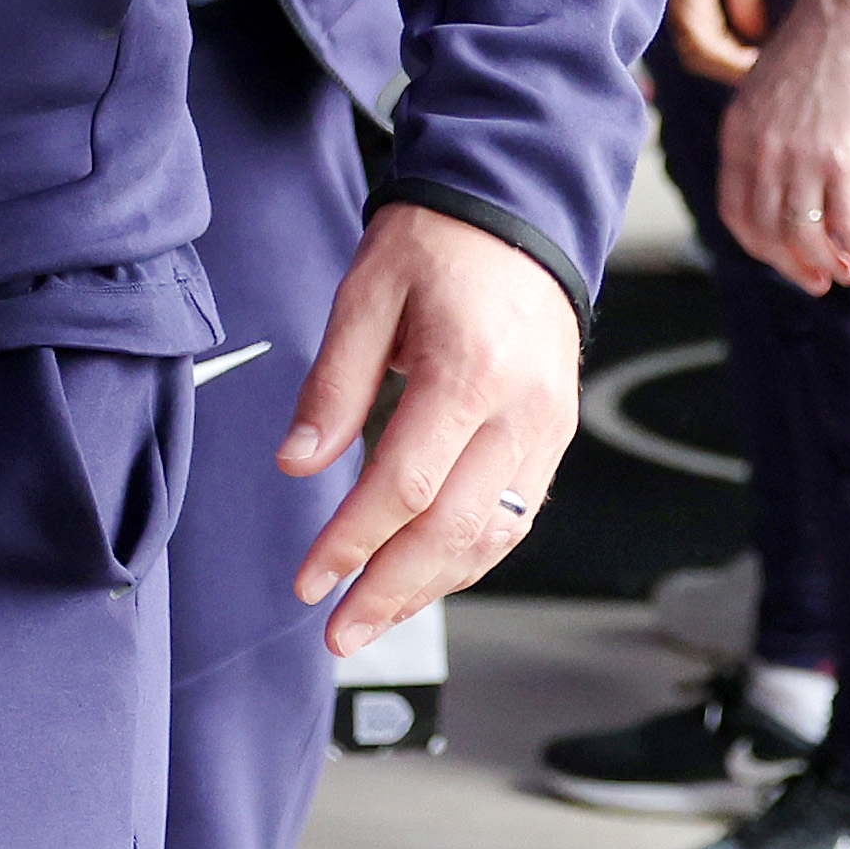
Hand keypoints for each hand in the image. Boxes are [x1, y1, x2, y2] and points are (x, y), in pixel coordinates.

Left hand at [280, 200, 579, 654]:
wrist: (517, 217)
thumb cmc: (437, 245)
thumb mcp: (363, 295)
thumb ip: (330, 385)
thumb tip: (296, 464)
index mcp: (468, 373)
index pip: (407, 486)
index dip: (353, 542)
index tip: (311, 579)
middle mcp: (520, 412)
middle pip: (455, 530)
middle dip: (391, 591)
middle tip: (338, 632)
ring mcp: (547, 430)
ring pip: (493, 536)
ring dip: (431, 589)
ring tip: (373, 620)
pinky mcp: (554, 438)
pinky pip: (514, 516)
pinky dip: (468, 558)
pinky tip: (426, 579)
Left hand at [716, 0, 849, 291]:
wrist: (847, 14)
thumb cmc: (817, 54)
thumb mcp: (768, 98)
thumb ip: (767, 140)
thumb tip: (785, 188)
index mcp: (737, 136)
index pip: (735, 212)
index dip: (760, 247)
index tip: (784, 261)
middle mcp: (761, 151)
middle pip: (768, 231)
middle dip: (794, 265)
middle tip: (819, 281)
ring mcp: (800, 155)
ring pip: (805, 232)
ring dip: (828, 263)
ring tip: (849, 273)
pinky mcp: (843, 155)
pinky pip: (847, 221)